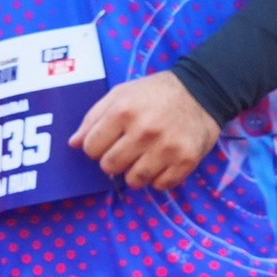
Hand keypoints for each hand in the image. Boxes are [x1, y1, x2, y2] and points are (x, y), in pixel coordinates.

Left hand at [71, 72, 219, 190]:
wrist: (202, 91)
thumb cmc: (156, 93)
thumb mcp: (121, 94)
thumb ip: (94, 117)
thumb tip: (73, 143)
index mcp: (124, 111)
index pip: (91, 148)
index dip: (97, 147)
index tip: (110, 141)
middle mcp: (144, 131)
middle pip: (110, 167)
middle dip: (115, 161)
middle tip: (128, 149)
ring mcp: (167, 148)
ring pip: (134, 181)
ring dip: (136, 173)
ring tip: (145, 157)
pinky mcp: (186, 161)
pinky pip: (160, 186)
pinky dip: (159, 178)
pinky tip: (163, 162)